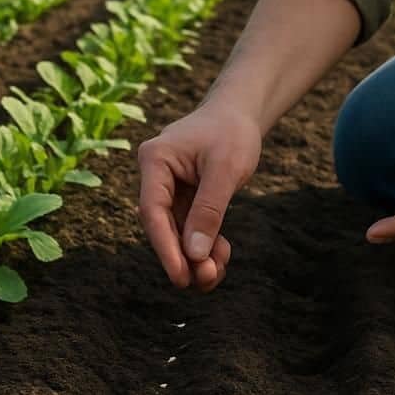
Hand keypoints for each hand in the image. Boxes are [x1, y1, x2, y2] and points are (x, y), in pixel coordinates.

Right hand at [137, 103, 261, 290]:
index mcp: (155, 160)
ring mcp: (169, 187)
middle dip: (183, 256)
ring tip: (215, 275)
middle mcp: (156, 175)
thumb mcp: (226, 169)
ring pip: (177, 230)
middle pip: (162, 225)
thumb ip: (209, 210)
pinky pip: (191, 226)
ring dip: (196, 255)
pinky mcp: (185, 196)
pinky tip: (220, 257)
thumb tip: (195, 255)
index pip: (153, 210)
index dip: (165, 247)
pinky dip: (205, 243)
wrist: (241, 113)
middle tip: (204, 282)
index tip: (180, 275)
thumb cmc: (232, 132)